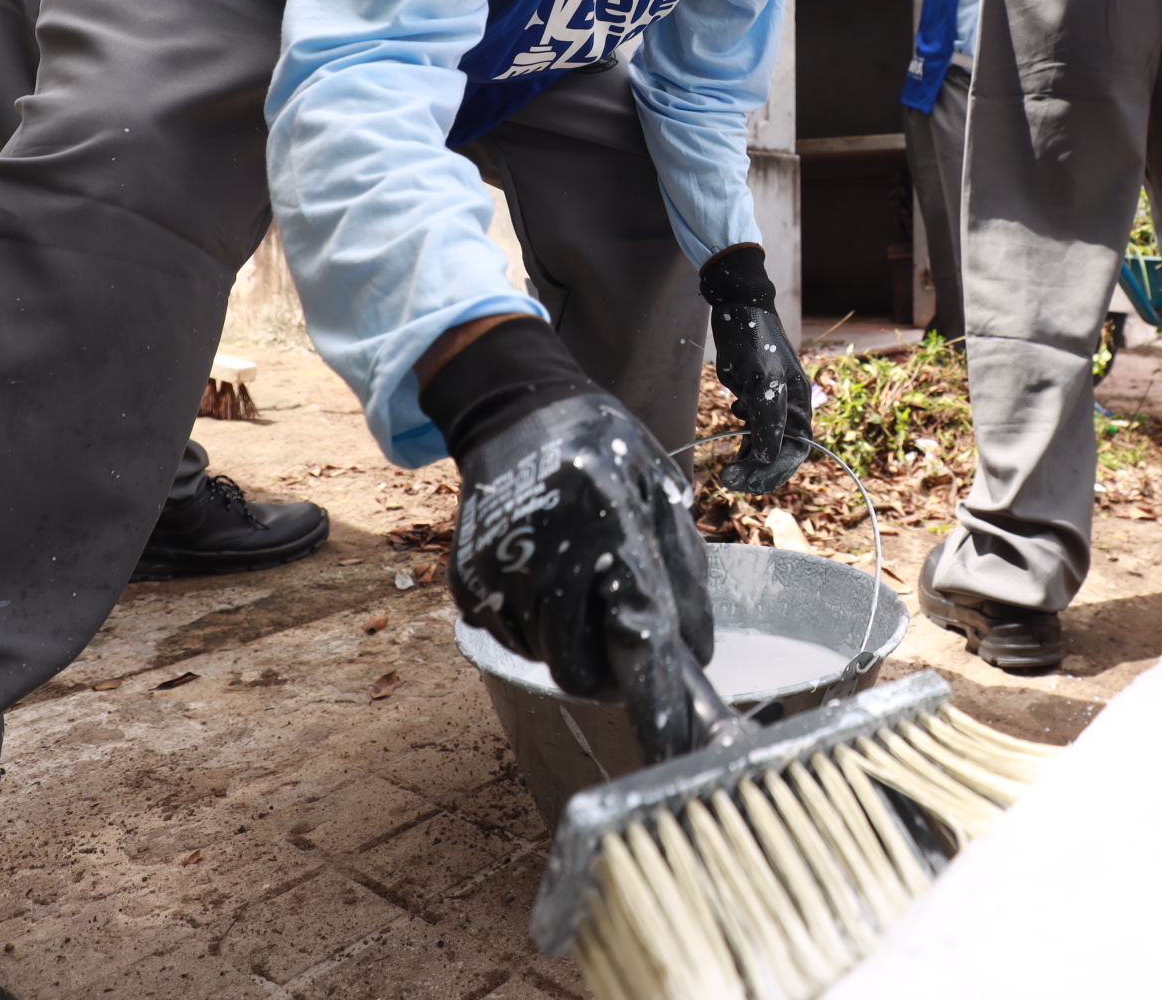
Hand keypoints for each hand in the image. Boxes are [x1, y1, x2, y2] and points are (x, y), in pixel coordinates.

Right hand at [422, 320, 717, 761]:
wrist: (515, 411)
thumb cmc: (602, 449)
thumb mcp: (660, 490)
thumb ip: (683, 571)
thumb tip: (695, 653)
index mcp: (610, 526)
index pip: (640, 633)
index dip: (659, 699)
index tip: (677, 749)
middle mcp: (548, 555)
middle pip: (577, 668)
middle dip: (603, 666)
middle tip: (617, 628)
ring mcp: (498, 572)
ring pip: (541, 655)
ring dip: (567, 637)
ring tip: (576, 576)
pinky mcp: (466, 582)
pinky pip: (508, 635)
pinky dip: (532, 621)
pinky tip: (542, 570)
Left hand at [699, 245, 812, 494]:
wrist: (736, 309)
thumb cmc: (755, 339)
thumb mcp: (763, 378)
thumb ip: (768, 418)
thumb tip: (769, 456)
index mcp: (799, 404)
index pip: (795, 450)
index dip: (775, 471)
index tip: (749, 481)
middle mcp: (788, 409)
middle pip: (780, 453)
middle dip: (759, 472)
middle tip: (731, 481)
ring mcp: (769, 405)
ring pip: (764, 446)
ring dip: (748, 462)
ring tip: (727, 475)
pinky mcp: (751, 400)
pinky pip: (751, 433)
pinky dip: (742, 445)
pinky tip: (731, 448)